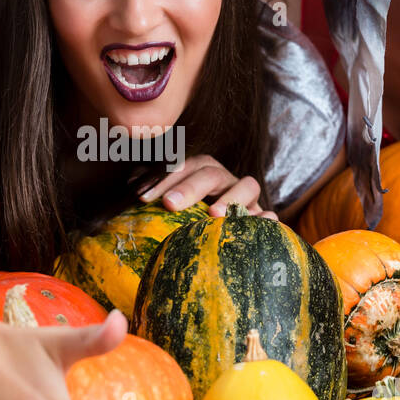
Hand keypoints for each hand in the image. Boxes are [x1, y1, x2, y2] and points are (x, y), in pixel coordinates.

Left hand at [135, 154, 276, 218]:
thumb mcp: (172, 200)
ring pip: (246, 184)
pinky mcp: (261, 216)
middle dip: (189, 187)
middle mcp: (224, 178)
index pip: (181, 167)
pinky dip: (267, 217)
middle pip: (210, 173)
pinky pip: (268, 214)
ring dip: (231, 197)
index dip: (162, 179)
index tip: (143, 198)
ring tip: (214, 214)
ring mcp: (246, 196)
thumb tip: (132, 182)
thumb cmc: (192, 215)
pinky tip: (264, 221)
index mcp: (201, 171)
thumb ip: (155, 187)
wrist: (226, 232)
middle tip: (169, 204)